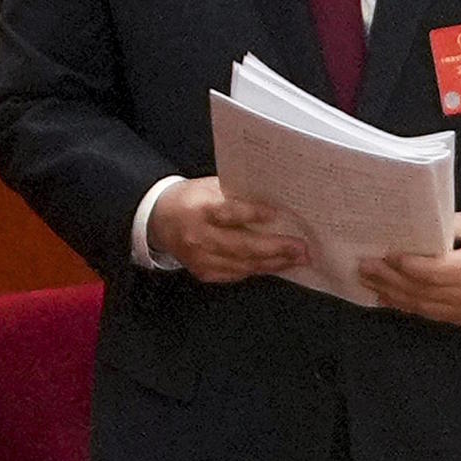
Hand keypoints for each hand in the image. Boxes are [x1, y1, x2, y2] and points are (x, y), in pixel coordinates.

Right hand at [147, 178, 305, 283]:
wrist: (159, 219)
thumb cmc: (191, 199)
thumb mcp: (210, 187)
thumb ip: (237, 195)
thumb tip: (274, 202)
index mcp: (199, 209)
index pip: (228, 213)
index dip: (253, 214)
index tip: (278, 215)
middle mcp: (198, 237)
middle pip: (241, 246)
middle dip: (276, 249)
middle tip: (301, 248)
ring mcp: (200, 258)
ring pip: (242, 265)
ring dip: (273, 263)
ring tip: (297, 259)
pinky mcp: (203, 272)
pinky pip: (236, 274)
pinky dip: (258, 269)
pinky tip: (276, 265)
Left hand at [362, 211, 460, 324]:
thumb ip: (451, 224)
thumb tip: (421, 226)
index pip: (426, 270)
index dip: (402, 264)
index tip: (382, 253)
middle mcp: (459, 295)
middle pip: (416, 290)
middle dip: (387, 278)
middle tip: (363, 266)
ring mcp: (459, 310)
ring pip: (418, 305)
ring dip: (390, 294)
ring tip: (367, 282)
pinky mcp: (459, 318)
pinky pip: (426, 314)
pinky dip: (405, 306)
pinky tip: (388, 298)